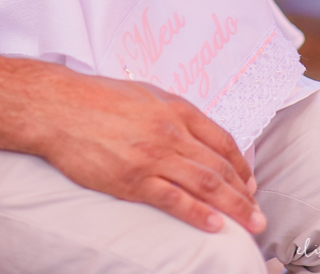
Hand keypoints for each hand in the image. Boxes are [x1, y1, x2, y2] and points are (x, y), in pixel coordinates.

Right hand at [26, 63, 264, 234]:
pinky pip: (174, 200)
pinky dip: (198, 214)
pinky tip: (214, 226)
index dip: (241, 165)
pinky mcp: (132, 179)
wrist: (60, 106)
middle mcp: (170, 131)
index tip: (250, 182)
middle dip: (244, 193)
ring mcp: (152, 156)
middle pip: (219, 166)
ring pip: (204, 185)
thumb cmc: (98, 97)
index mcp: (175, 108)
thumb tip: (194, 132)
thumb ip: (172, 111)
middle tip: (259, 214)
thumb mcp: (145, 93)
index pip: (222, 140)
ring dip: (233, 207)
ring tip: (250, 224)